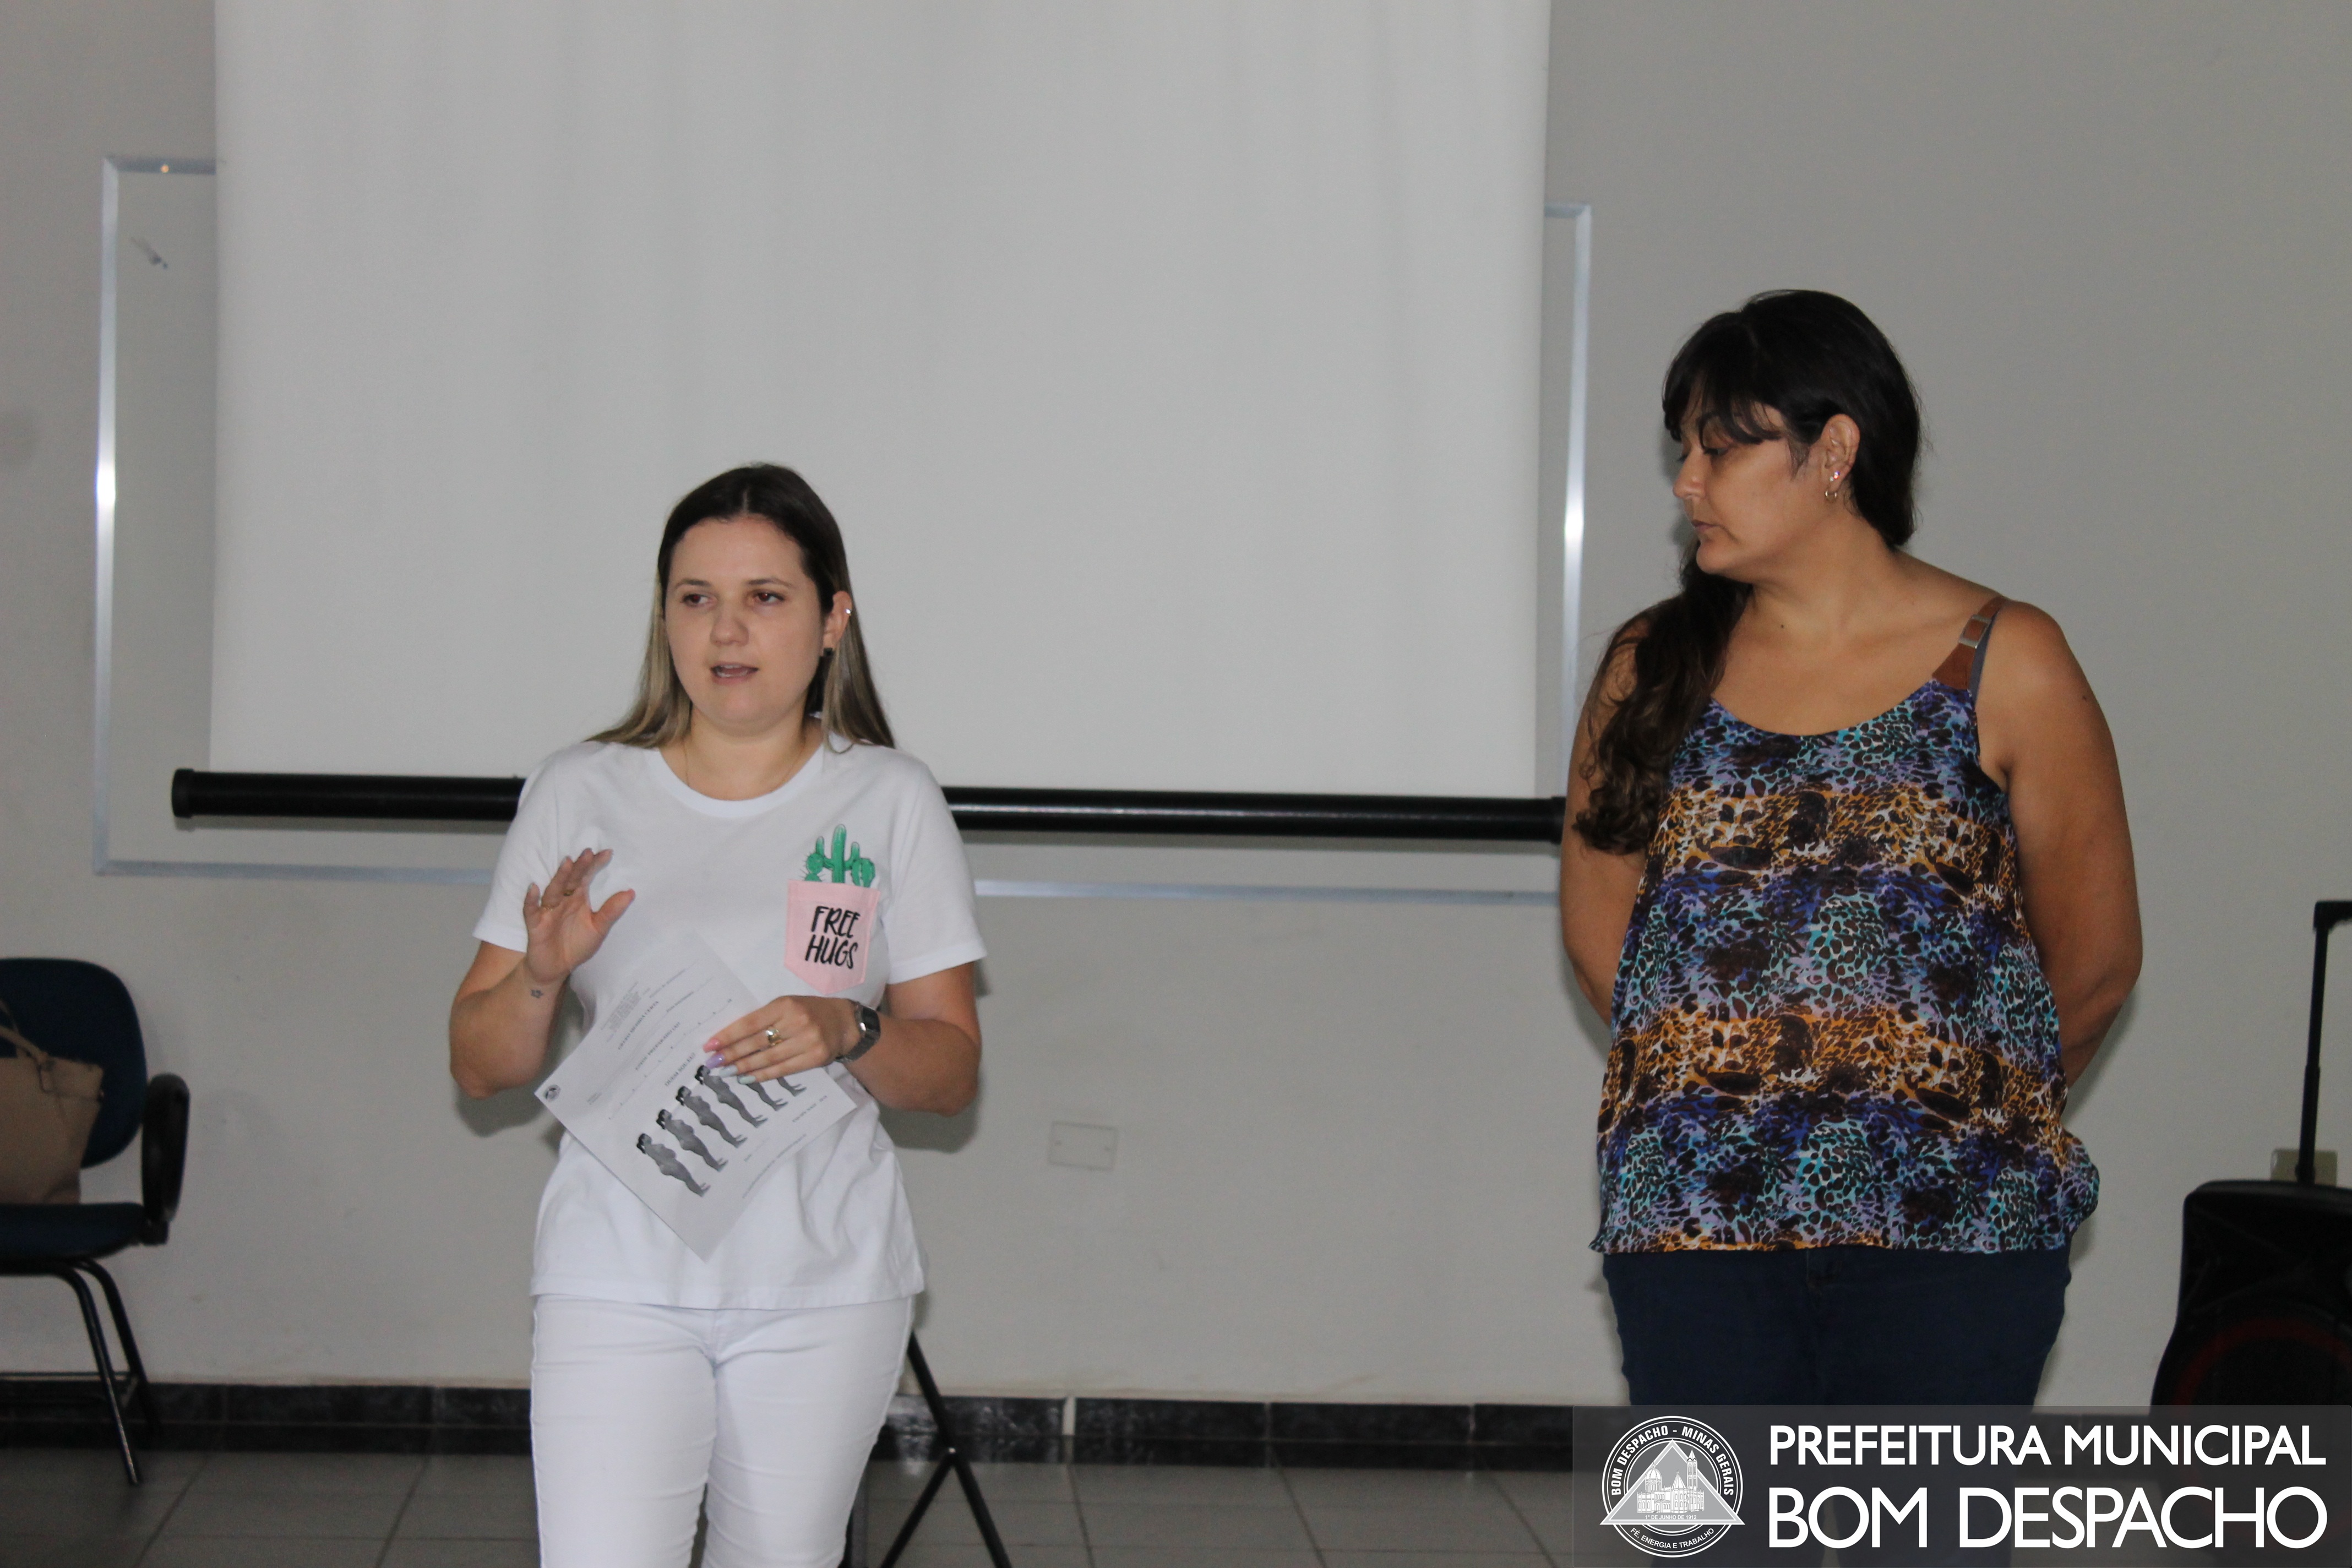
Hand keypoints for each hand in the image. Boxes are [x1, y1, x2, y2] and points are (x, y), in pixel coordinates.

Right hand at [522, 848, 634, 987]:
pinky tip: (534, 888)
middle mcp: (563, 901)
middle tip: (588, 852)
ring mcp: (548, 911)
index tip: (608, 852)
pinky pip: (531, 910)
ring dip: (559, 877)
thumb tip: (631, 892)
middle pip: (571, 880)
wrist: (555, 969)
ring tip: (567, 862)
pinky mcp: (535, 924)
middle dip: (579, 867)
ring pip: (553, 890)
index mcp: (578, 899)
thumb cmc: (576, 946)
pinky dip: (531, 899)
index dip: (595, 865)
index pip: (587, 877)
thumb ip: (611, 912)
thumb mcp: (598, 929)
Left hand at [706, 996, 858, 1082]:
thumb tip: (731, 1040)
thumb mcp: (787, 1006)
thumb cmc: (809, 1012)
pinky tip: (747, 1078)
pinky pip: (782, 1069)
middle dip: (732, 1054)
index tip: (710, 1046)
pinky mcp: (815, 1058)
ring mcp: (808, 1041)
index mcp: (786, 1004)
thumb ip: (764, 1019)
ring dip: (743, 1067)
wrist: (844, 1023)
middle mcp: (797, 1021)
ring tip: (726, 1072)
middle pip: (757, 1042)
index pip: (751, 1023)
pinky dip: (762, 1075)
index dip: (728, 1036)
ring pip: (768, 1058)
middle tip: (713, 1063)